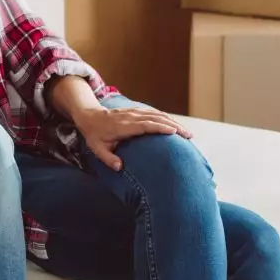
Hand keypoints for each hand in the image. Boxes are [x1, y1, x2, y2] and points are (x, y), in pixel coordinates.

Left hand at [73, 100, 189, 170]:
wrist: (90, 116)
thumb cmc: (95, 135)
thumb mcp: (97, 149)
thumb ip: (108, 158)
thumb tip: (120, 167)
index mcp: (124, 126)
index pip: (145, 125)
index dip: (160, 127)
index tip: (174, 132)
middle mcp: (131, 117)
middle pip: (156, 118)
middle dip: (174, 125)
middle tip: (188, 135)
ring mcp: (135, 112)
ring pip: (158, 114)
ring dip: (173, 121)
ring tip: (186, 132)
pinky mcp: (137, 111)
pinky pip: (154, 113)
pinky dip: (166, 118)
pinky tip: (175, 125)